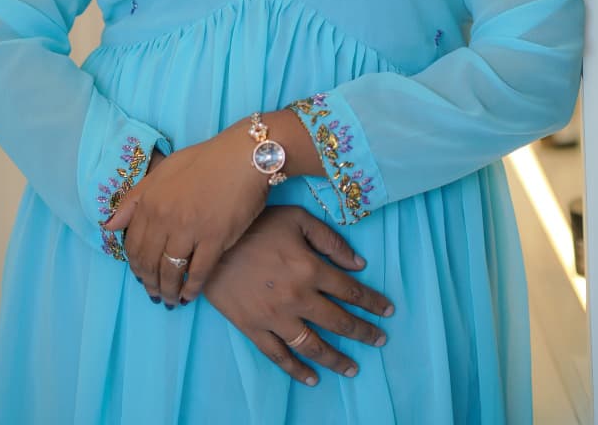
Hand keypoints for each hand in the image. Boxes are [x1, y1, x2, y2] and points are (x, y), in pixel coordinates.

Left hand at [103, 120, 269, 303]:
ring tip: (170, 300)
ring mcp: (190, 229)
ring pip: (170, 272)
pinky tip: (188, 295)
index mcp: (150, 201)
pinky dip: (191, 289)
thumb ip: (134, 199)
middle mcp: (165, 217)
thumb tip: (108, 226)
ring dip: (168, 291)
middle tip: (155, 294)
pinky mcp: (215, 239)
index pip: (132, 245)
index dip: (134, 265)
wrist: (244, 156)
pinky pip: (198, 273)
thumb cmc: (205, 160)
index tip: (141, 276)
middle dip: (149, 283)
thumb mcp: (163, 171)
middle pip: (149, 262)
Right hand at [203, 205, 393, 384]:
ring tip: (353, 368)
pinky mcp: (253, 328)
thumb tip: (358, 264)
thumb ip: (329, 240)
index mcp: (310, 268)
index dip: (372, 302)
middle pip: (339, 321)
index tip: (388, 311)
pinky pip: (279, 356)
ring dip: (336, 359)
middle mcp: (298, 297)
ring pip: (313, 345)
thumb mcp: (296, 219)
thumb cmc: (255, 224)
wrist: (210, 242)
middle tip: (380, 341)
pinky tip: (312, 378)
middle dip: (363, 332)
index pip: (351, 291)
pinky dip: (297, 370)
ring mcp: (275, 317)